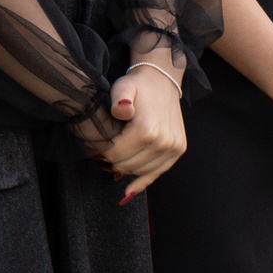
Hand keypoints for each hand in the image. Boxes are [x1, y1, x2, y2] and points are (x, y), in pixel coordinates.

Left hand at [95, 63, 186, 198]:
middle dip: (111, 158)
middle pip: (126, 164)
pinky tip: (128, 191)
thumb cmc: (138, 85)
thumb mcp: (123, 86)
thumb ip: (119, 99)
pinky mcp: (178, 150)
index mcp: (147, 129)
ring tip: (114, 156)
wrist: (162, 81)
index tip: (94, 142)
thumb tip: (122, 111)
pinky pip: (157, 173)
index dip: (101, 149)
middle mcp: (163, 142)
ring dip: (124, 167)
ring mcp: (173, 148)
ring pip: (140, 170)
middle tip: (101, 149)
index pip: (115, 153)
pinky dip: (142, 182)